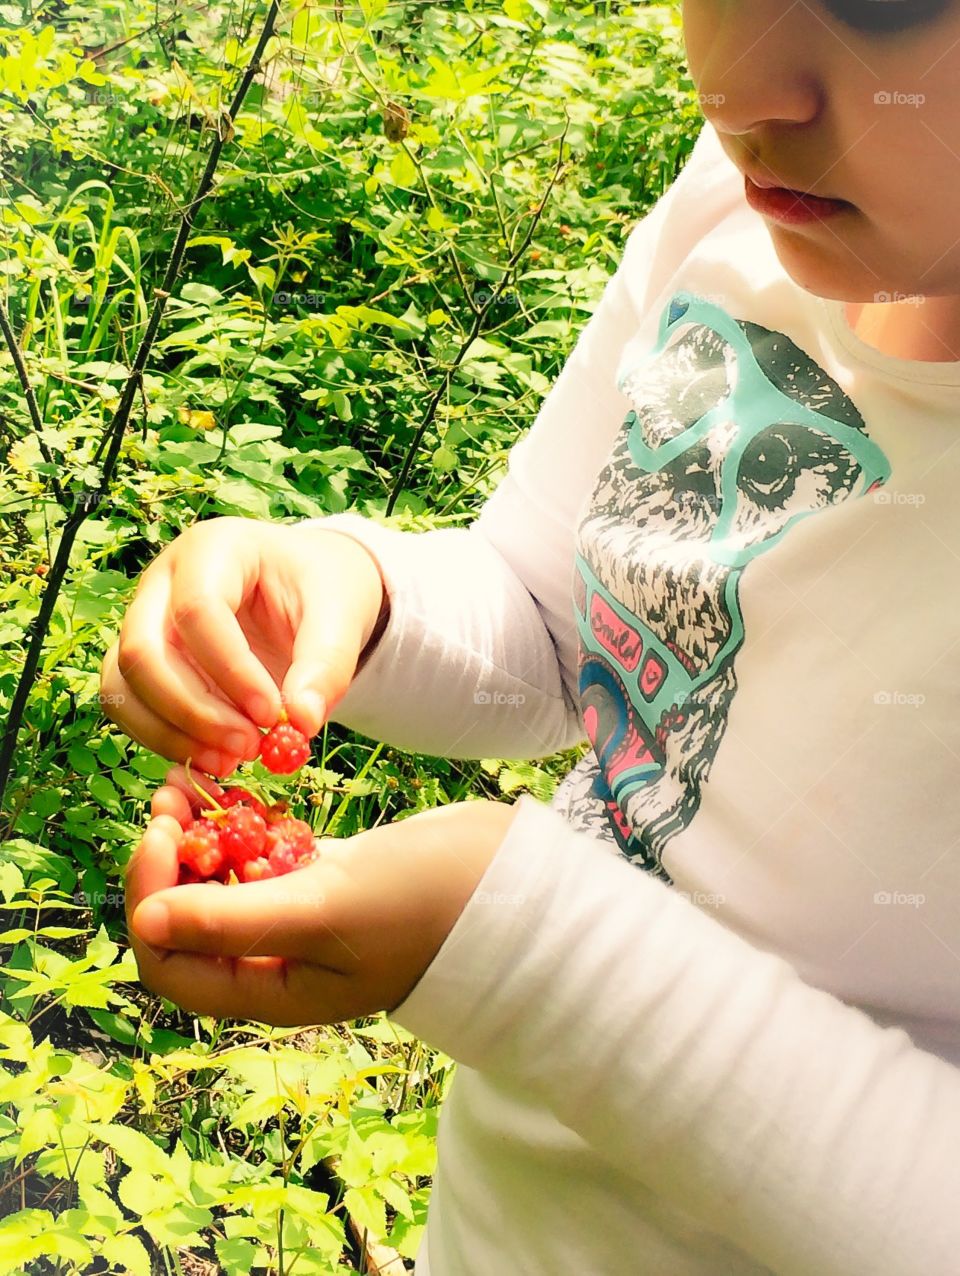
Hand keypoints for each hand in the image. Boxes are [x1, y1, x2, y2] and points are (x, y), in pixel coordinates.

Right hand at [99, 518, 385, 775]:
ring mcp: (142, 618)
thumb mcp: (341, 614)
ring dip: (173, 733)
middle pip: (144, 650)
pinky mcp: (139, 659)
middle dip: (194, 710)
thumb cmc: (321, 591)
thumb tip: (303, 721)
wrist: (307, 590)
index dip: (231, 670)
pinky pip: (125, 704)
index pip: (198, 610)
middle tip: (249, 748)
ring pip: (124, 683)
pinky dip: (162, 739)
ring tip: (232, 761)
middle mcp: (163, 580)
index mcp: (214, 548)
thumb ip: (328, 664)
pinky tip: (212, 757)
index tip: (272, 715)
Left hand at [125, 770, 518, 1025]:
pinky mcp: (325, 877)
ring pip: (222, 880)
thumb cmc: (420, 903)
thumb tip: (144, 921)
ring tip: (195, 780)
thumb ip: (233, 921)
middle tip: (172, 794)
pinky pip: (262, 856)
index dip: (151, 901)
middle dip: (169, 859)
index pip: (173, 962)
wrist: (508, 882)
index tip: (159, 832)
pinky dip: (244, 825)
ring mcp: (303, 916)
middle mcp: (278, 960)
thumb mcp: (323, 910)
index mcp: (272, 989)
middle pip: (189, 917)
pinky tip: (240, 789)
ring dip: (200, 835)